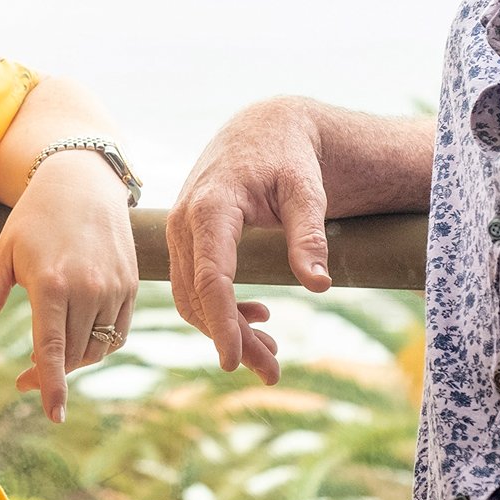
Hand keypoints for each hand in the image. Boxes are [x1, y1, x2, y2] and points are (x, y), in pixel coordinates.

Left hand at [0, 152, 136, 422]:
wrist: (84, 182)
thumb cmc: (36, 216)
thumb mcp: (6, 251)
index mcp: (51, 284)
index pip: (52, 350)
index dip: (52, 386)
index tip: (54, 416)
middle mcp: (88, 290)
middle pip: (73, 355)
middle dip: (50, 375)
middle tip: (26, 377)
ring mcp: (113, 289)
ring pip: (95, 348)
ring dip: (73, 361)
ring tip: (50, 354)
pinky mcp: (130, 286)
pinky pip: (116, 333)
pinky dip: (97, 345)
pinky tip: (77, 338)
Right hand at [166, 98, 332, 384]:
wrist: (263, 128)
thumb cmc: (288, 157)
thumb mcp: (307, 191)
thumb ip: (308, 236)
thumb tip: (319, 286)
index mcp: (212, 207)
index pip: (210, 277)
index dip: (221, 322)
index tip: (236, 362)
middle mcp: (185, 221)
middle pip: (198, 297)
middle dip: (231, 339)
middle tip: (273, 372)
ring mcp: (180, 230)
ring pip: (190, 296)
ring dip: (225, 329)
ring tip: (271, 353)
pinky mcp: (186, 238)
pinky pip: (192, 284)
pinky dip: (219, 309)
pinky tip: (259, 315)